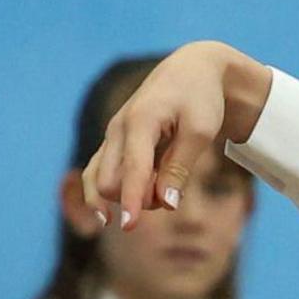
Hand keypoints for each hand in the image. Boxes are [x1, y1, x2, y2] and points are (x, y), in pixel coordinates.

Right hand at [84, 42, 275, 225]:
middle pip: (108, 182)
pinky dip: (119, 190)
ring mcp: (112, 136)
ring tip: (158, 190)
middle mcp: (118, 128)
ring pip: (98, 181)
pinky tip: (141, 195)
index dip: (130, 201)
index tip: (130, 228)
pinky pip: (101, 175)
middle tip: (171, 187)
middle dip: (135, 200)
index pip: (132, 170)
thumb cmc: (200, 100)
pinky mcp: (114, 143)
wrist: (191, 71)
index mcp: (140, 121)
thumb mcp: (200, 132)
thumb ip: (180, 168)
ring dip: (125, 197)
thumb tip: (165, 204)